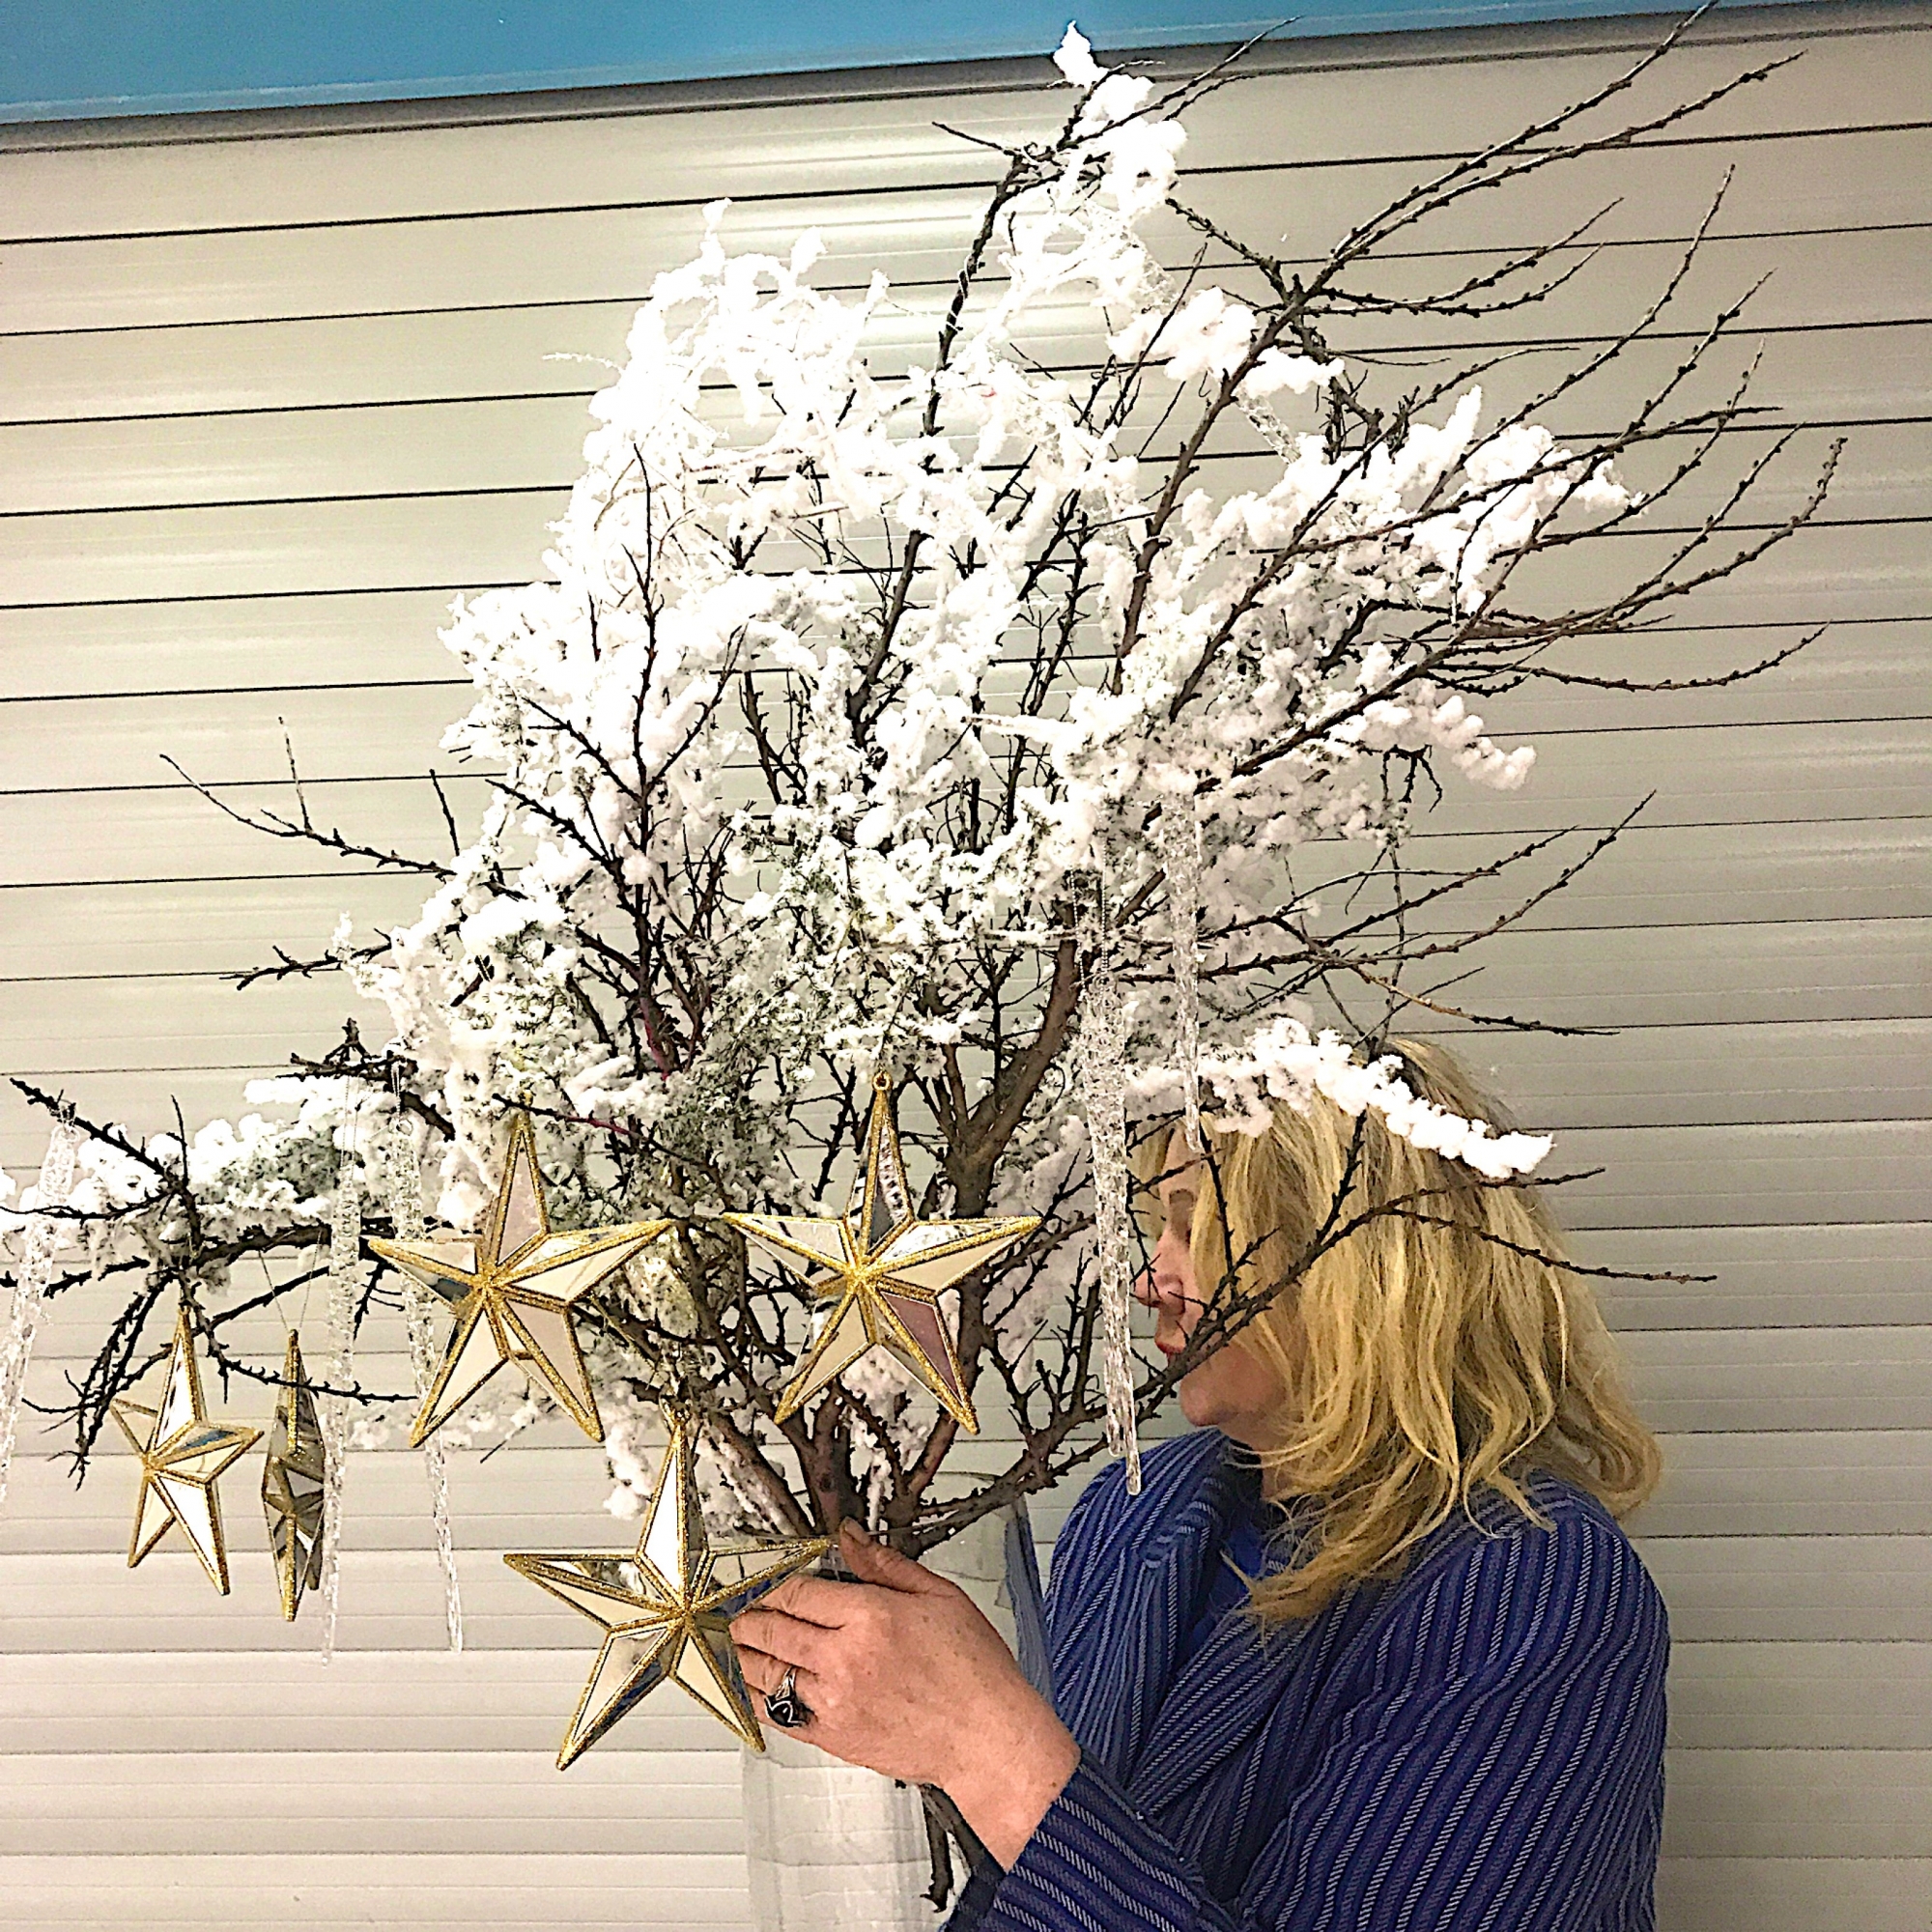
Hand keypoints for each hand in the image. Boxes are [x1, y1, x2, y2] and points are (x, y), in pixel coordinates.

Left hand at [732, 1519, 1079, 1867]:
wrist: (987, 1739)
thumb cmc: (974, 1673)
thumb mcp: (939, 1597)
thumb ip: (886, 1565)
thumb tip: (852, 1538)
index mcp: (870, 1617)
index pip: (796, 1592)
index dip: (773, 1583)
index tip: (767, 1581)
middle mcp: (844, 1658)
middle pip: (771, 1629)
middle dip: (748, 1615)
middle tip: (741, 1609)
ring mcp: (834, 1700)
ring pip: (765, 1672)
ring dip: (744, 1653)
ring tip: (739, 1642)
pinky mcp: (834, 1736)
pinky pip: (779, 1714)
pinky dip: (760, 1697)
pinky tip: (757, 1686)